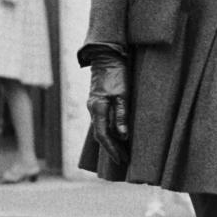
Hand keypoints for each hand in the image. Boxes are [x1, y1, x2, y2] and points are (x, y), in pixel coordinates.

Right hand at [87, 51, 128, 167]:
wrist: (106, 57)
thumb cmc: (117, 74)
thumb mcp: (123, 95)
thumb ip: (122, 115)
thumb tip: (123, 136)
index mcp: (98, 108)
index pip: (103, 136)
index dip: (112, 149)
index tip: (121, 160)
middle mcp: (93, 109)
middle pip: (100, 135)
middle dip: (111, 148)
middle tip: (123, 159)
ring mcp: (93, 105)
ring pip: (99, 128)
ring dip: (109, 140)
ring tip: (121, 150)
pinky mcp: (97, 101)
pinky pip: (100, 121)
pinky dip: (108, 130)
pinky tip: (116, 133)